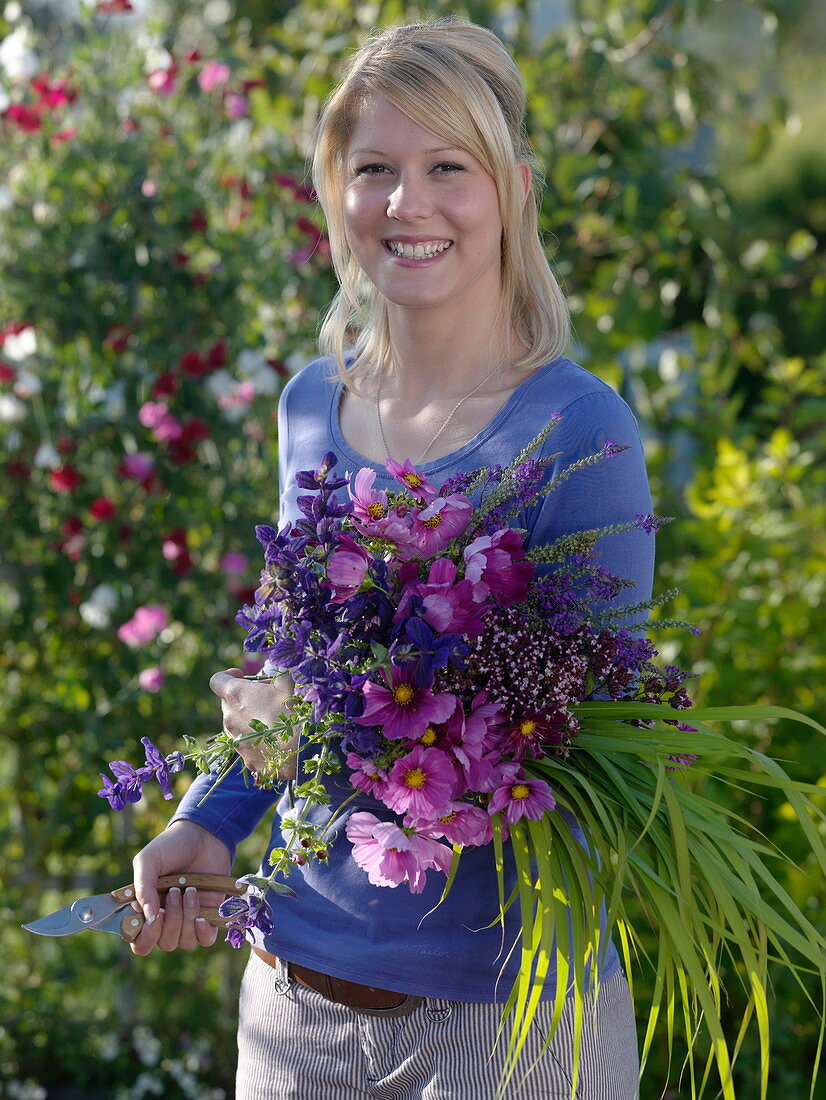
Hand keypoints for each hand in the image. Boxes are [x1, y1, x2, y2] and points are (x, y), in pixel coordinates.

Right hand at [130, 820, 231, 955]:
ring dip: (187, 917)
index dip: (146, 936)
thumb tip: (148, 918)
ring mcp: (188, 919)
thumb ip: (142, 887)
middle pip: (164, 943)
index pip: (140, 942)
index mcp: (146, 910)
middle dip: (170, 920)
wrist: (203, 835)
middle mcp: (165, 919)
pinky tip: (202, 915)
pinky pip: (205, 940)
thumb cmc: (171, 847)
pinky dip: (203, 931)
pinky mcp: (210, 915)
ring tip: (190, 890)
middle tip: (175, 892)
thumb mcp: (148, 860)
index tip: (155, 916)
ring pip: (184, 941)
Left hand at [209, 667, 296, 779]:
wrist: (303, 749)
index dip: (229, 676)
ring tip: (273, 721)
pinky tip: (276, 740)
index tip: (242, 677)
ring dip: (249, 720)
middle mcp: (229, 718)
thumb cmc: (294, 711)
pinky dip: (257, 740)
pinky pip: (248, 745)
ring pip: (236, 725)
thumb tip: (279, 672)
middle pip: (228, 703)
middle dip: (244, 698)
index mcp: (235, 695)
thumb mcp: (288, 683)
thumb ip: (278, 673)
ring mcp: (236, 741)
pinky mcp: (246, 758)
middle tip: (266, 698)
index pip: (217, 680)